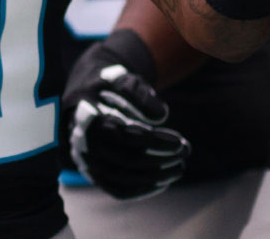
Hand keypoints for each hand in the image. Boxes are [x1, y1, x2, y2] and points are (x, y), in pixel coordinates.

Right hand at [62, 33, 188, 199]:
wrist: (87, 95)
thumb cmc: (110, 86)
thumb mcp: (123, 78)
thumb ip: (139, 92)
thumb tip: (159, 116)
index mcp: (87, 116)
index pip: (123, 135)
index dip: (154, 141)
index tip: (179, 141)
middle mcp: (83, 142)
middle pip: (126, 159)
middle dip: (161, 158)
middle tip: (186, 150)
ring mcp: (86, 161)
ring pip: (123, 178)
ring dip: (156, 176)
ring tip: (180, 167)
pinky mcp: (93, 174)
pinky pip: (117, 190)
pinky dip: (142, 190)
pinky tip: (164, 181)